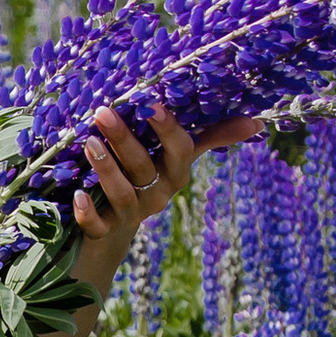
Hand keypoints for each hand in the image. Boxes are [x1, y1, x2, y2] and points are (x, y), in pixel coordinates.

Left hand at [71, 100, 258, 252]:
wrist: (113, 232)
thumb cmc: (149, 178)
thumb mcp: (178, 157)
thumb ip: (212, 136)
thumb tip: (256, 121)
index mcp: (175, 172)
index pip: (179, 148)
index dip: (167, 128)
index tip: (152, 103)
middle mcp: (157, 194)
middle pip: (144, 167)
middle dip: (124, 139)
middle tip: (103, 112)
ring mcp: (132, 214)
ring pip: (122, 194)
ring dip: (106, 169)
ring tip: (88, 143)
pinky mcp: (105, 233)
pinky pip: (98, 227)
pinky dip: (88, 214)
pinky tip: (78, 196)